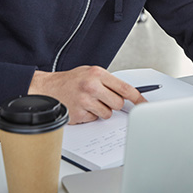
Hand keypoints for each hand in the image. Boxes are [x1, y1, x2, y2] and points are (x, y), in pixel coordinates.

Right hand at [28, 66, 145, 123]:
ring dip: (102, 110)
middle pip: (118, 103)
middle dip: (114, 103)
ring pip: (108, 113)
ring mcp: (85, 101)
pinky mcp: (79, 114)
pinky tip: (82, 107)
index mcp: (98, 74)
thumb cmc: (70, 80)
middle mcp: (92, 86)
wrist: (47, 88)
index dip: (138, 98)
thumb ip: (109, 81)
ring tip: (90, 101)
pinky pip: (95, 119)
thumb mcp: (91, 72)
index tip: (144, 104)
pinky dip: (91, 115)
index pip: (125, 88)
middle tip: (103, 98)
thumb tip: (128, 93)